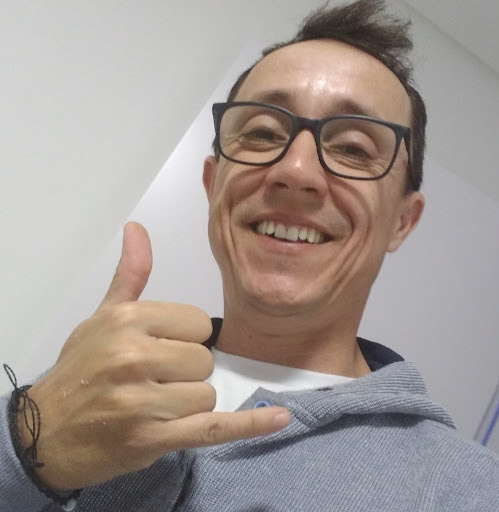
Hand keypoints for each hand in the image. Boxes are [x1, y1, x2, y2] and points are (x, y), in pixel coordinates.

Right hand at [21, 222, 289, 490]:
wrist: (45, 430)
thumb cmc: (78, 369)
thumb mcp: (102, 317)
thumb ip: (130, 274)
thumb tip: (137, 227)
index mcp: (128, 321)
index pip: (199, 323)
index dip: (187, 336)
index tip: (165, 347)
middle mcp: (135, 357)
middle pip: (205, 359)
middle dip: (188, 371)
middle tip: (156, 379)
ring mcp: (144, 402)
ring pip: (207, 394)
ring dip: (188, 402)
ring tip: (155, 404)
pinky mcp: (152, 439)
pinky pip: (214, 428)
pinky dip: (250, 425)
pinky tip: (279, 418)